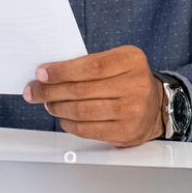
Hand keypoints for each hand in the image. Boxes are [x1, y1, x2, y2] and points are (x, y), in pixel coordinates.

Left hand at [23, 45, 164, 146]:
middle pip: (82, 90)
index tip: (42, 73)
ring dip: (58, 107)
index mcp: (131, 60)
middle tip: (35, 90)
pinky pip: (87, 129)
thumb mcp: (116, 61)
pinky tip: (63, 117)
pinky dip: (69, 123)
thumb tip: (49, 73)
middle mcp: (135, 85)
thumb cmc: (129, 81)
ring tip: (48, 103)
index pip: (90, 66)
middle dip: (51, 90)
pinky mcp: (125, 132)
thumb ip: (88, 64)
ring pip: (82, 111)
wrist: (156, 106)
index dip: (61, 71)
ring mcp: (132, 111)